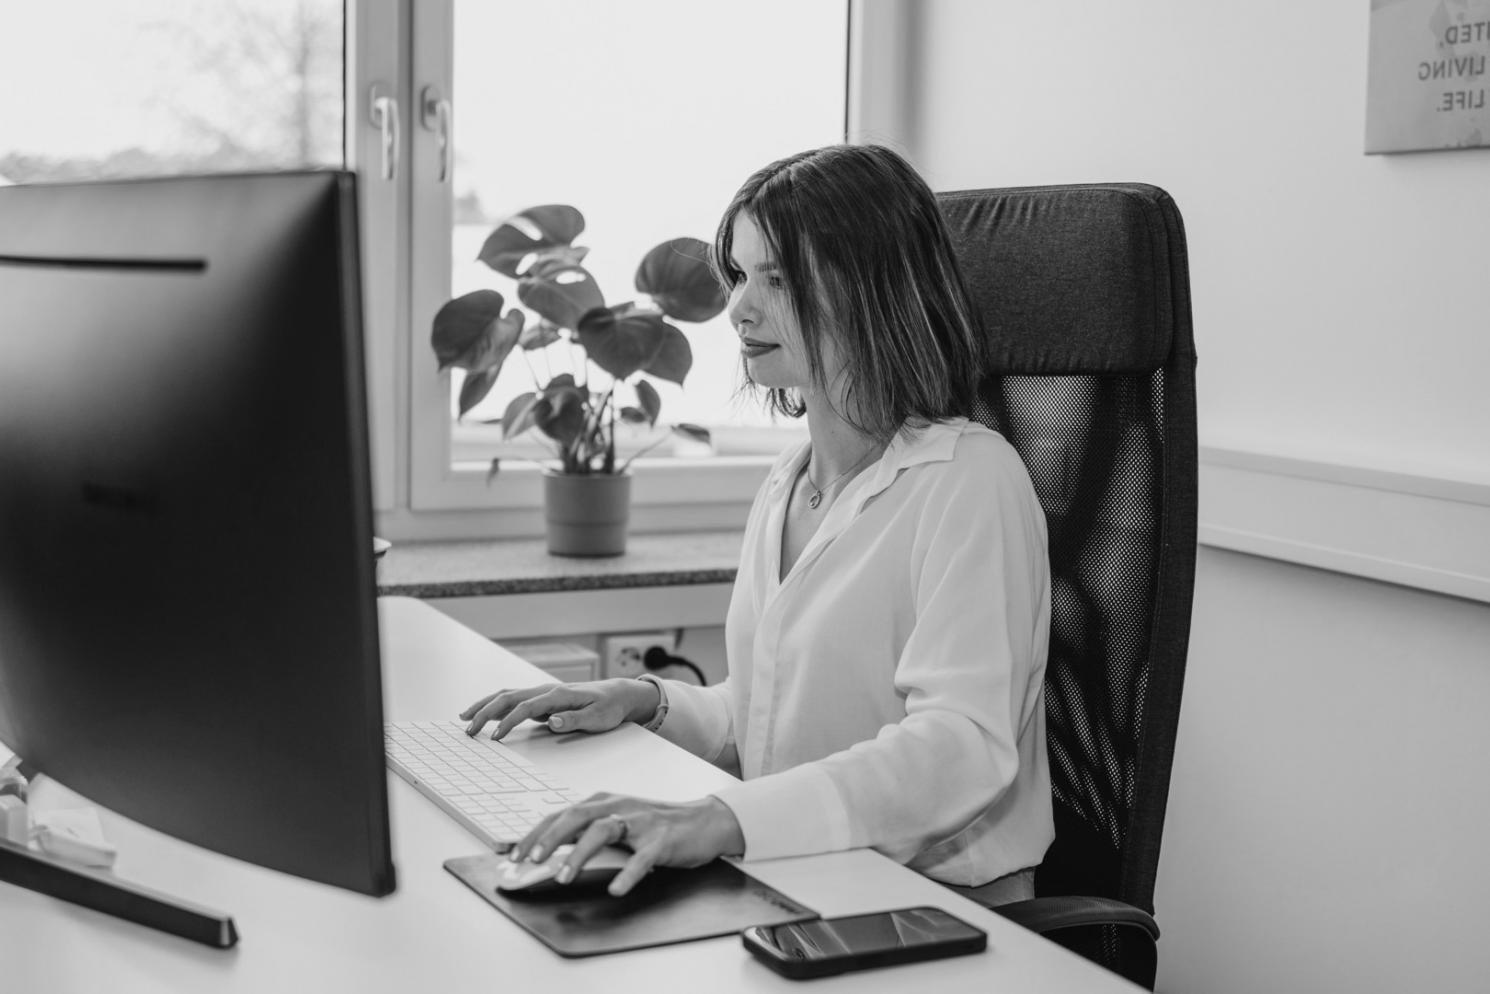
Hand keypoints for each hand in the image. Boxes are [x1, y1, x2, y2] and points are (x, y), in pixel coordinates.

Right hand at [460, 678, 658, 740]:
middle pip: (509, 697)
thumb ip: (574, 720)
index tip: (495, 737)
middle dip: (485, 712)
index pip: (526, 707)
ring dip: (484, 706)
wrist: (617, 695)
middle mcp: (546, 690)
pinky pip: (512, 701)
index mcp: (558, 695)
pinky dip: (494, 706)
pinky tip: (482, 715)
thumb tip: (552, 721)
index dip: (509, 722)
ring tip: (464, 718)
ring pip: (506, 696)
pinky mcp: (541, 700)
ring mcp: (542, 693)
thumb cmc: (608, 708)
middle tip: (468, 730)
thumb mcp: (598, 719)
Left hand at [513, 792, 745, 896]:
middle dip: (550, 838)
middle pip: (577, 816)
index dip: (536, 833)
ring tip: (564, 876)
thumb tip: (549, 850)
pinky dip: (627, 873)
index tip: (513, 854)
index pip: (561, 814)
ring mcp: (641, 822)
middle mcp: (618, 807)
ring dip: (580, 853)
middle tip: (530, 860)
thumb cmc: (656, 825)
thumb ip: (587, 832)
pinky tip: (616, 889)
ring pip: (603, 830)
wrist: (703, 821)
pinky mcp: (662, 840)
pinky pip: (642, 857)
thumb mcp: (618, 822)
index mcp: (604, 802)